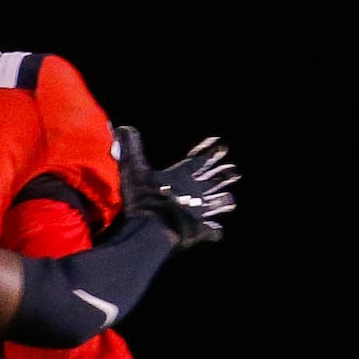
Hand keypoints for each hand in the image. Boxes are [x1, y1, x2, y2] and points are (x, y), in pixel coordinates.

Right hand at [117, 126, 236, 248]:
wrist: (152, 230)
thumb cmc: (144, 199)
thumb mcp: (133, 171)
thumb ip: (131, 150)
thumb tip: (123, 127)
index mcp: (182, 176)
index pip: (199, 159)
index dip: (209, 151)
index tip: (221, 143)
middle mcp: (196, 192)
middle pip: (214, 180)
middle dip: (223, 174)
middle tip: (235, 170)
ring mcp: (200, 213)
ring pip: (218, 204)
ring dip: (223, 201)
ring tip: (230, 199)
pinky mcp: (200, 231)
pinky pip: (212, 231)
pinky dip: (214, 230)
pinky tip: (216, 230)